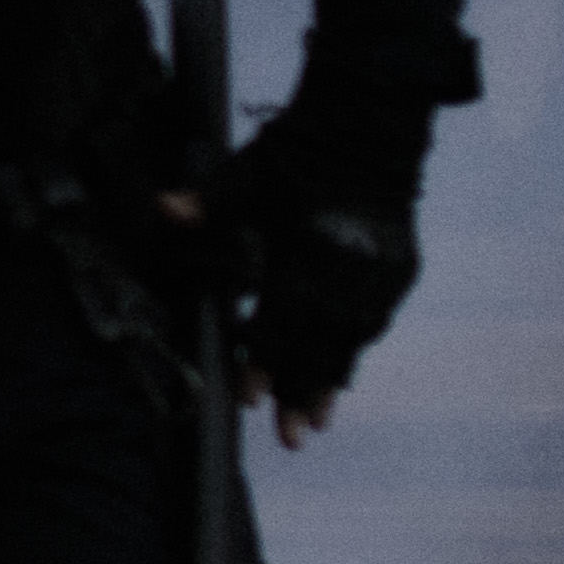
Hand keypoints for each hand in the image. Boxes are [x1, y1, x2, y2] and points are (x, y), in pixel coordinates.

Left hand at [217, 121, 429, 433]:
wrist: (372, 124)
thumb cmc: (300, 150)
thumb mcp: (249, 174)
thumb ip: (209, 204)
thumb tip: (163, 210)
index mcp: (309, 247)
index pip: (281, 316)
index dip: (263, 359)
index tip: (249, 398)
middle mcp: (350, 266)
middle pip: (322, 342)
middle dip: (304, 392)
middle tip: (293, 439)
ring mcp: (381, 270)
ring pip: (353, 338)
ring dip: (333, 380)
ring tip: (318, 422)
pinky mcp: (400, 267)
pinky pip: (375, 320)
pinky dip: (354, 348)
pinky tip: (341, 373)